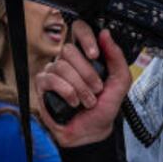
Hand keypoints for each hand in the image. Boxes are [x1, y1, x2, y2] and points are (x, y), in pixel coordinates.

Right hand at [34, 21, 131, 148]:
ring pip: (61, 66)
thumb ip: (116, 57)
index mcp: (85, 55)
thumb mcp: (120, 82)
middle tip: (96, 88)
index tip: (94, 54)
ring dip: (80, 87)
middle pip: (69, 50)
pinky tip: (72, 101)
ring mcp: (53, 71)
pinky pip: (51, 79)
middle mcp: (68, 60)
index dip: (85, 37)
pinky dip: (66, 92)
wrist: (92, 131)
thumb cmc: (103, 108)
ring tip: (87, 100)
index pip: (79, 30)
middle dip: (87, 73)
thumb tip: (105, 34)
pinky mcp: (42, 85)